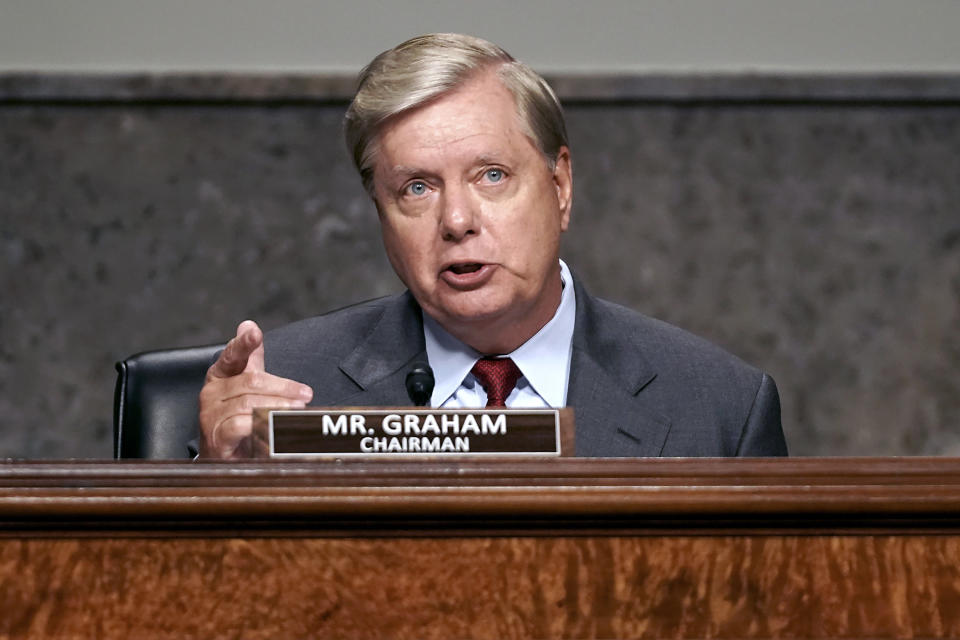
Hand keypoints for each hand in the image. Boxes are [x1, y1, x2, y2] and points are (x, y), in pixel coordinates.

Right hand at [198, 320, 312, 458]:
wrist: (222, 455)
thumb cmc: (235, 416)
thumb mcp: (245, 384)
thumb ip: (250, 357)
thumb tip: (249, 324)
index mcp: (219, 375)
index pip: (232, 355)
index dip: (243, 343)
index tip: (255, 332)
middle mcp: (211, 392)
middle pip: (251, 382)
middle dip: (283, 387)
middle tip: (306, 394)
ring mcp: (210, 415)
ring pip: (249, 404)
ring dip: (279, 407)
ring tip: (299, 410)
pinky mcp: (216, 436)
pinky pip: (242, 425)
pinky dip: (264, 426)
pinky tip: (279, 428)